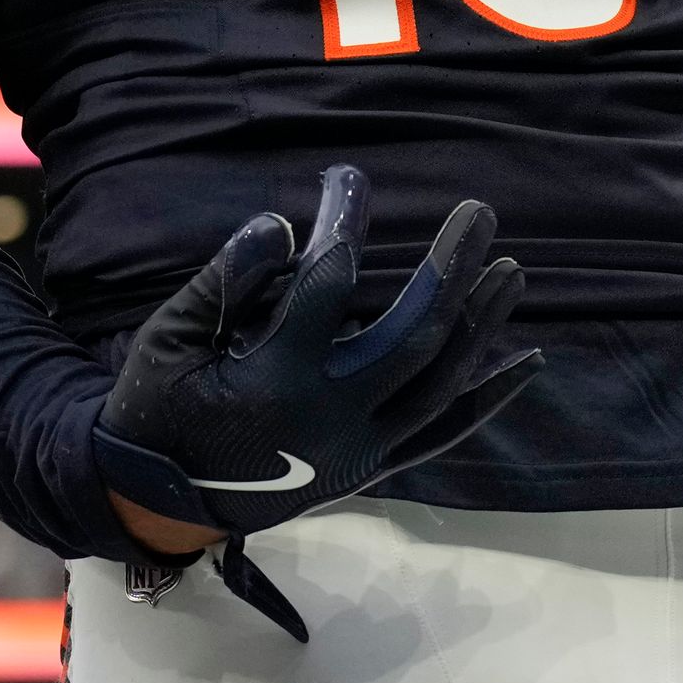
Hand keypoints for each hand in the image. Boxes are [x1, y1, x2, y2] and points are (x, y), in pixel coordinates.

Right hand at [93, 165, 535, 542]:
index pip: (329, 281)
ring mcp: (359, 448)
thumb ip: (225, 279)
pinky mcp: (371, 469)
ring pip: (440, 380)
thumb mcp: (169, 337)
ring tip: (513, 270)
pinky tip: (527, 361)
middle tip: (479, 213)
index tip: (348, 178)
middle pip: (413, 332)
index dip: (343, 221)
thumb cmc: (156, 407)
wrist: (160, 504)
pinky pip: (443, 431)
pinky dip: (487, 397)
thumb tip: (283, 226)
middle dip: (452, 268)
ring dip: (481, 323)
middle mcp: (330, 416)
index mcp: (274, 377)